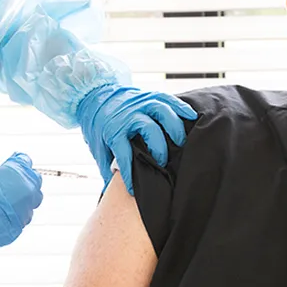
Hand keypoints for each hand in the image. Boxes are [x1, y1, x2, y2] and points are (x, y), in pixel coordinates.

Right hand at [0, 148, 42, 248]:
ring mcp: (29, 204)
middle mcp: (27, 186)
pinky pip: (28, 213)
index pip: (24, 160)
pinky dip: (20, 211)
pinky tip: (7, 212)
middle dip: (25, 178)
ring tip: (9, 199)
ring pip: (35, 197)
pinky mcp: (26, 220)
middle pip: (34, 177)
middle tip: (11, 182)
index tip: (12, 163)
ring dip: (26, 196)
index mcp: (16, 171)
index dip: (17, 161)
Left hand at [78, 85, 196, 194]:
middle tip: (164, 163)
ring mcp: (140, 103)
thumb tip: (111, 191)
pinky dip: (181, 107)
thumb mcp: (97, 146)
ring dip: (175, 128)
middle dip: (160, 149)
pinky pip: (168, 99)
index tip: (134, 188)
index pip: (123, 154)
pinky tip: (192, 116)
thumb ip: (107, 166)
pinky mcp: (149, 95)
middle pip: (149, 130)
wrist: (94, 95)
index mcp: (113, 130)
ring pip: (162, 112)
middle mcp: (128, 115)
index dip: (129, 173)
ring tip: (181, 143)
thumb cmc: (98, 124)